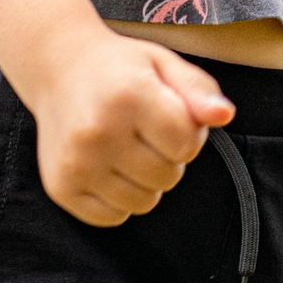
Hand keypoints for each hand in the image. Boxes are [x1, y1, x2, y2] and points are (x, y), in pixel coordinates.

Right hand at [27, 31, 235, 226]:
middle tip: (147, 132)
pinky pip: (112, 217)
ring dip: (146, 181)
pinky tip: (109, 167)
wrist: (58, 68)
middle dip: (168, 158)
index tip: (171, 116)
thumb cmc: (121, 68)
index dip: (189, 134)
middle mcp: (98, 131)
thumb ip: (200, 90)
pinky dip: (119, 199)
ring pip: (143, 202)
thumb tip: (224, 115)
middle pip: (168, 177)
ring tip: (129, 149)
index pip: (186, 145)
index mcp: (129, 95)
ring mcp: (76, 162)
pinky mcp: (61, 187)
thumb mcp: (164, 64)